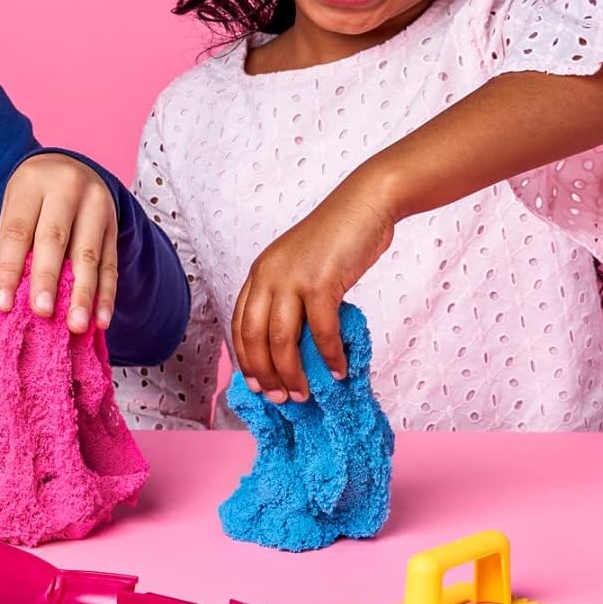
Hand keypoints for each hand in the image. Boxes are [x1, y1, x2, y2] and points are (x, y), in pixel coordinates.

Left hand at [0, 154, 118, 333]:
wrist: (68, 167)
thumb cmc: (33, 198)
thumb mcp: (16, 206)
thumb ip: (15, 244)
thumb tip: (13, 298)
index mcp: (33, 183)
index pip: (18, 231)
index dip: (9, 269)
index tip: (3, 305)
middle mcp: (68, 189)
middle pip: (55, 239)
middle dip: (48, 279)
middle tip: (42, 312)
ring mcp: (96, 206)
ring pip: (89, 255)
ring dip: (83, 294)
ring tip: (76, 325)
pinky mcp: (114, 226)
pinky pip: (111, 264)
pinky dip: (106, 295)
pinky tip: (101, 319)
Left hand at [231, 172, 396, 403]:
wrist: (363, 205)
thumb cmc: (336, 239)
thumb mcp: (300, 267)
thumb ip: (291, 298)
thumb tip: (295, 344)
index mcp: (259, 273)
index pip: (239, 325)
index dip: (245, 359)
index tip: (255, 384)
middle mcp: (267, 276)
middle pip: (254, 337)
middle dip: (264, 374)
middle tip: (278, 399)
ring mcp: (292, 278)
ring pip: (281, 340)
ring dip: (291, 373)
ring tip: (302, 394)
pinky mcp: (321, 282)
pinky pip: (321, 331)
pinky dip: (329, 356)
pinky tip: (338, 371)